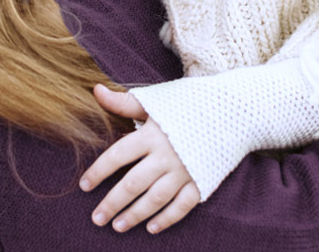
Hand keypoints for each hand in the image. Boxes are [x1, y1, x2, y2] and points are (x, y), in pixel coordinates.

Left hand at [79, 84, 200, 233]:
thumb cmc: (188, 104)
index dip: (99, 171)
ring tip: (118, 226)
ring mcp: (186, 171)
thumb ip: (124, 102)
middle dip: (113, 202)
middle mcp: (167, 155)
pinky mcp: (202, 181)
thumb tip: (95, 90)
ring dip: (135, 215)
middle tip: (97, 218)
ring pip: (156, 198)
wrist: (233, 109)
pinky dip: (168, 218)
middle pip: (134, 183)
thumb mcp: (155, 100)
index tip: (84, 186)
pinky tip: (152, 228)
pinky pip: (183, 205)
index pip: (118, 156)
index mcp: (151, 134)